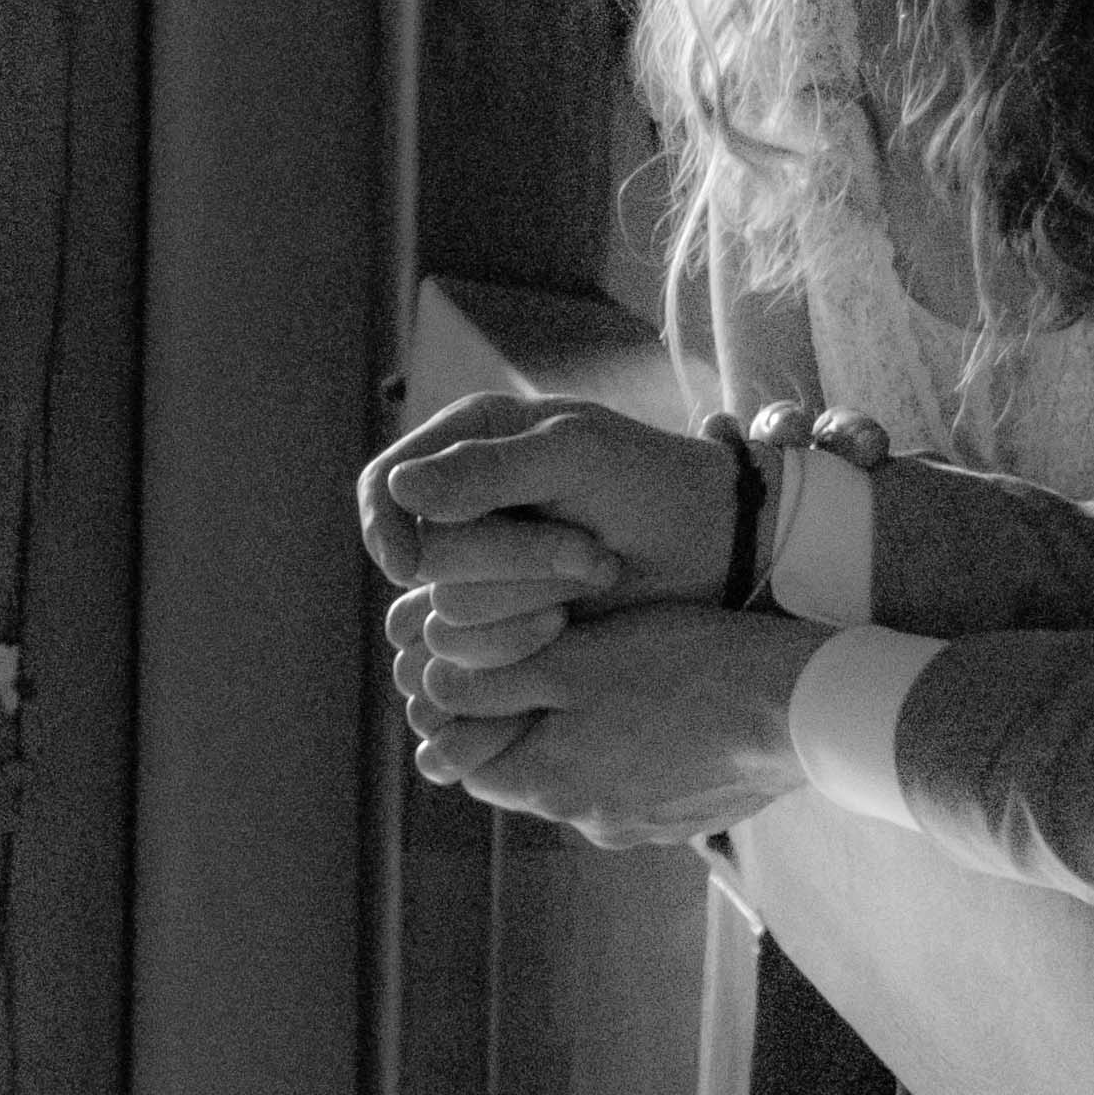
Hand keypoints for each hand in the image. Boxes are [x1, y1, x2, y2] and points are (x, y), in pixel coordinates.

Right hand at [357, 390, 737, 622]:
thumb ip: (488, 470)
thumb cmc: (653, 485)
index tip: (407, 565)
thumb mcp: (578, 458)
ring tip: (594, 575)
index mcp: (467, 441)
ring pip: (444, 611)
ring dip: (525, 602)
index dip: (383, 526)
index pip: (383, 485)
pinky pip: (468, 654)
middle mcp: (460, 505)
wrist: (710, 551)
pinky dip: (521, 640)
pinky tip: (569, 622)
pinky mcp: (498, 626)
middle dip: (508, 563)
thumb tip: (400, 489)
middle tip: (589, 551)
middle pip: (421, 558)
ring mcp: (478, 571)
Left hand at [389, 591, 815, 851]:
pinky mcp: (689, 818)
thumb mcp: (573, 660)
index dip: (464, 710)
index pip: (466, 760)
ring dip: (584, 733)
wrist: (796, 707)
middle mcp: (588, 822)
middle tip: (551, 655)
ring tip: (615, 674)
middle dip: (525, 719)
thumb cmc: (681, 668)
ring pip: (584, 774)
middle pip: (526, 768)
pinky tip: (664, 704)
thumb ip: (493, 682)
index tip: (485, 663)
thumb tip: (430, 695)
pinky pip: (638, 782)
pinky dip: (635, 748)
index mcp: (549, 786)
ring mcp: (642, 827)